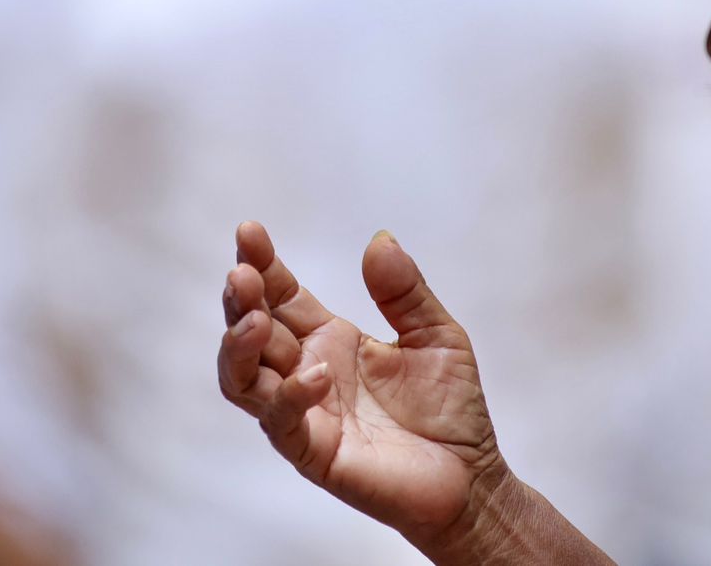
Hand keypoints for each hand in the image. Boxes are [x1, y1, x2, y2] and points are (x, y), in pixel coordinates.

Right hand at [217, 221, 506, 560]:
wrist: (472, 479)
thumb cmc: (452, 410)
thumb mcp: (437, 335)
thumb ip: (405, 291)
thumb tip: (379, 239)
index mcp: (329, 337)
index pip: (281, 294)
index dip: (261, 264)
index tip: (249, 231)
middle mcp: (305, 369)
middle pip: (249, 329)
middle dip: (240, 299)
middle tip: (241, 275)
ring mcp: (304, 411)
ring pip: (241, 378)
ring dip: (238, 346)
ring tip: (253, 318)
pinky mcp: (312, 451)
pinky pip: (280, 422)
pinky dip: (288, 396)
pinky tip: (315, 375)